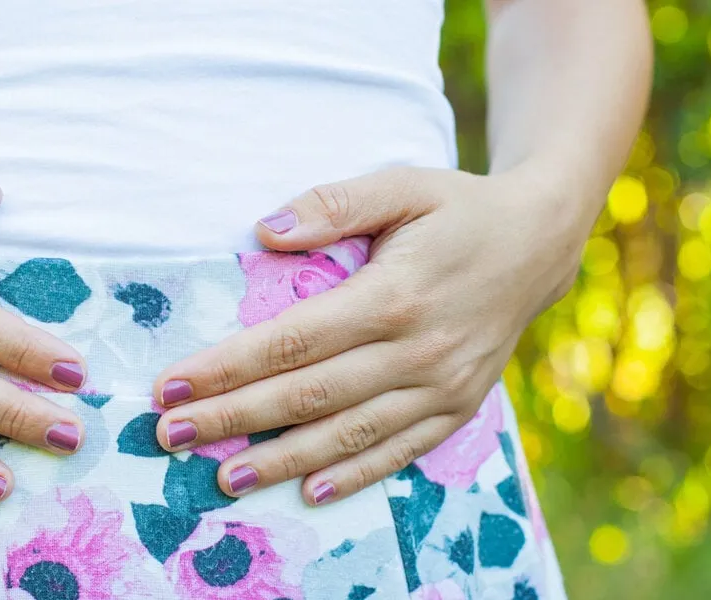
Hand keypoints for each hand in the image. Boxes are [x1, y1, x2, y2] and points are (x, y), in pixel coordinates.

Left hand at [151, 166, 585, 503]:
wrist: (540, 242)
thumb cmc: (457, 209)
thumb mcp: (402, 185)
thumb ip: (334, 204)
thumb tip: (267, 231)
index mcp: (393, 295)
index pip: (291, 341)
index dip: (228, 367)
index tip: (172, 386)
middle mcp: (417, 351)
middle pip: (307, 395)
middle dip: (233, 419)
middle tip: (170, 436)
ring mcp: (442, 387)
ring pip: (347, 433)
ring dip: (281, 459)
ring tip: (223, 476)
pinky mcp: (458, 408)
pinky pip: (400, 451)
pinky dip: (353, 475)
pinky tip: (308, 491)